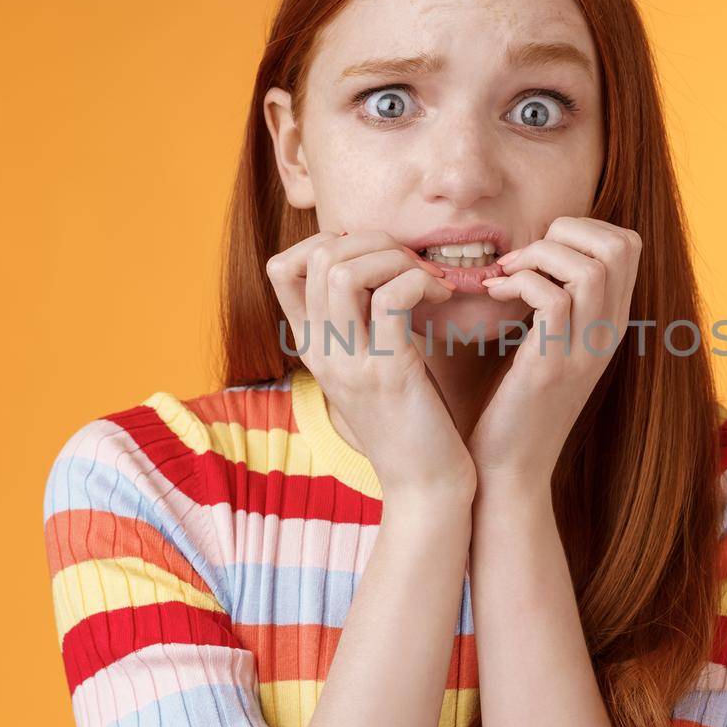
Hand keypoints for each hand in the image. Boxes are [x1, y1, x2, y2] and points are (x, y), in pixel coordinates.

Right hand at [266, 229, 477, 502]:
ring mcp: (348, 363)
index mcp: (312, 347)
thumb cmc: (411, 419)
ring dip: (396, 258)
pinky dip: (421, 281)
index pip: (282, 267)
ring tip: (427, 280)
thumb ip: (362, 320)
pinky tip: (443, 297)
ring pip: (344, 269)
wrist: (425, 485)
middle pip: (318, 256)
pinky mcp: (387, 373)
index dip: (329, 241)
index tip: (376, 259)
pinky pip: (391, 296)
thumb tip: (378, 263)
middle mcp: (320, 352)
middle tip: (413, 266)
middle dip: (374, 242)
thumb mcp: (372, 363)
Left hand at [467, 216, 641, 489]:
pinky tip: (493, 294)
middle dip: (565, 231)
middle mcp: (607, 335)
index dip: (583, 228)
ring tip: (505, 275)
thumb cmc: (514, 402)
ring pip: (590, 267)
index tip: (539, 249)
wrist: (507, 468)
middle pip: (620, 245)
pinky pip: (552, 297)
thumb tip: (534, 248)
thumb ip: (555, 301)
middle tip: (524, 257)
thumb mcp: (546, 343)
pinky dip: (518, 282)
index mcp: (610, 324)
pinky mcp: (552, 367)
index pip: (628, 245)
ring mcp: (585, 352)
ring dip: (538, 255)